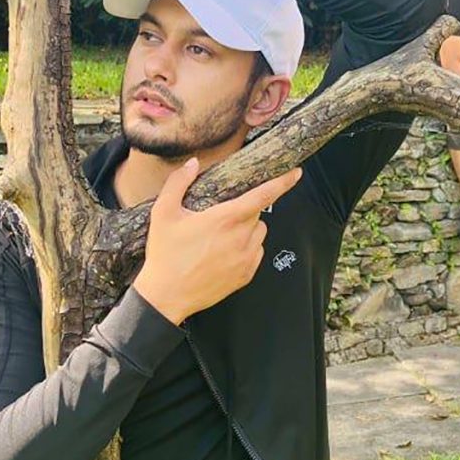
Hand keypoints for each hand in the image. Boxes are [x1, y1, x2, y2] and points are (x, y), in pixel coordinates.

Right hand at [133, 158, 302, 324]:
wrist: (166, 296)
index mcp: (226, 218)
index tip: (296, 173)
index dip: (282, 182)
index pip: (263, 195)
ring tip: (221, 235)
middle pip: (257, 212)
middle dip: (244, 208)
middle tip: (221, 215)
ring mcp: (246, 258)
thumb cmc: (165, 254)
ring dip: (248, 228)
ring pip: (259, 232)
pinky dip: (247, 248)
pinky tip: (224, 252)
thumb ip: (178, 182)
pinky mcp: (246, 275)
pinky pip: (256, 252)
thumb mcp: (163, 213)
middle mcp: (241, 237)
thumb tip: (192, 163)